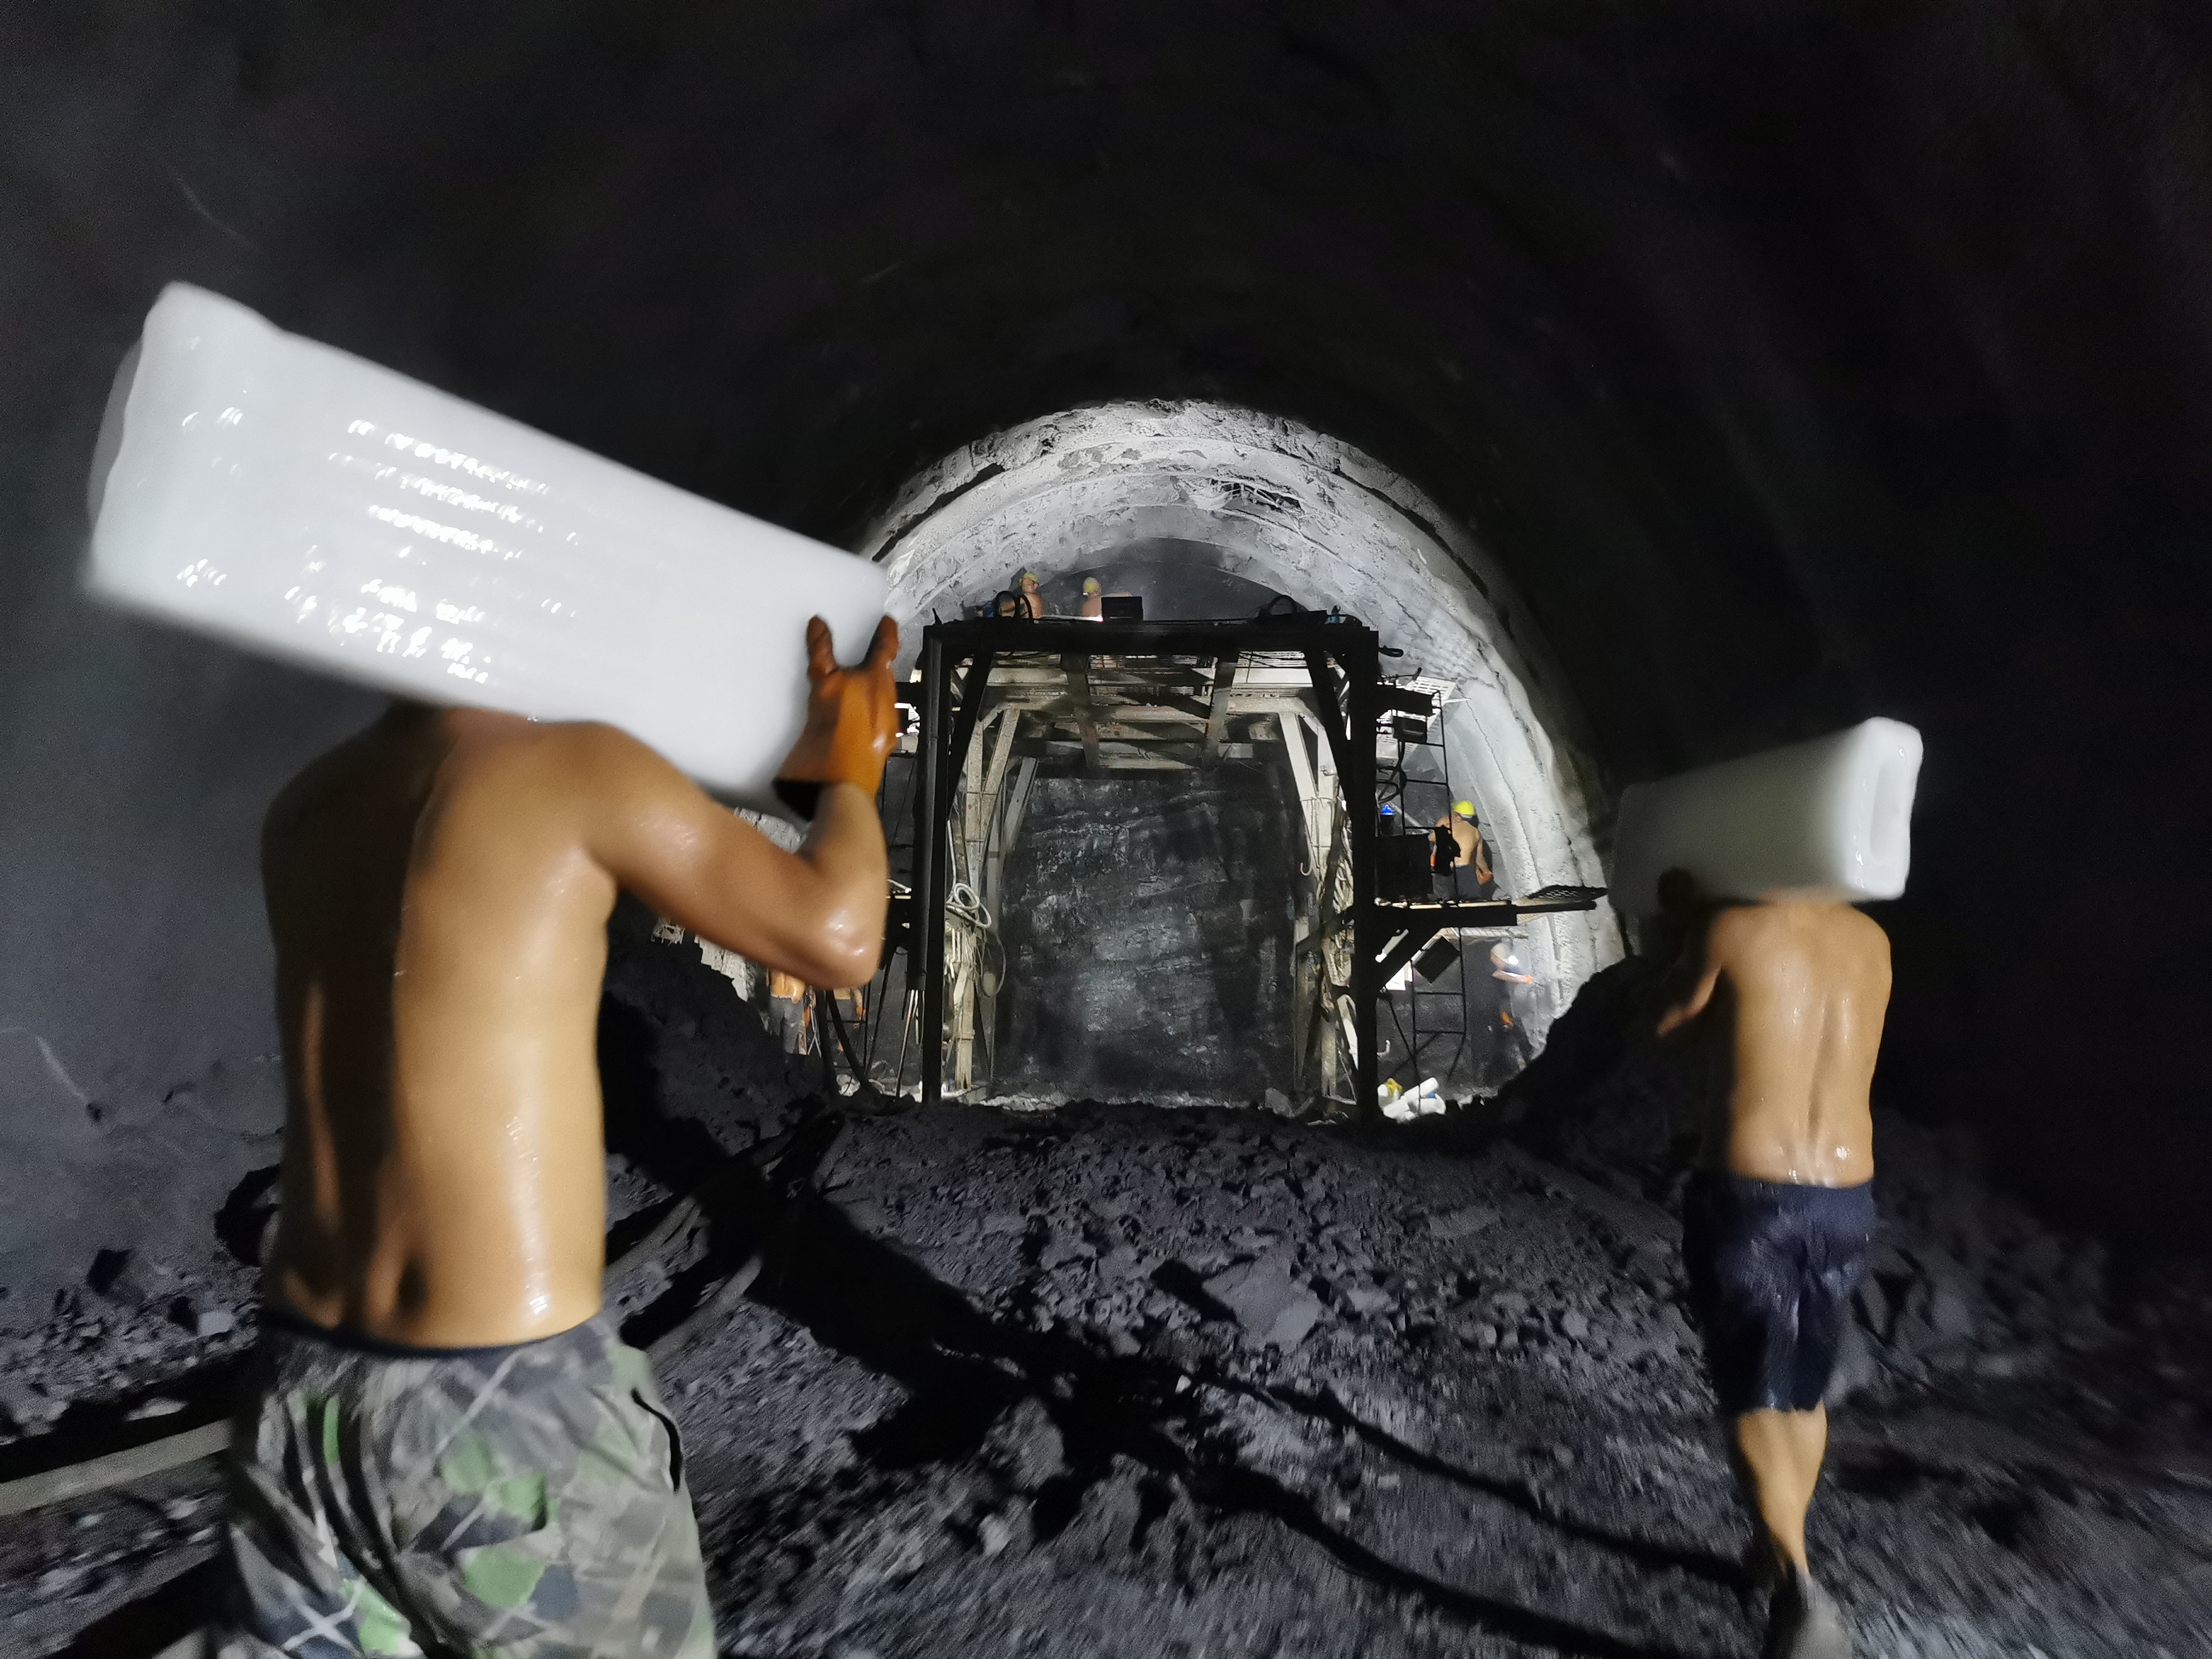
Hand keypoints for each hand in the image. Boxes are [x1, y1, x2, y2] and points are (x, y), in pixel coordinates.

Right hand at [776, 615, 901, 796]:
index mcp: (879, 686)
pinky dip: (853, 711)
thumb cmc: (838, 741)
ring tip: (847, 674)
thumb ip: (822, 654)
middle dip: (873, 660)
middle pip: (882, 675)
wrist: (836, 790)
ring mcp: (877, 730)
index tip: (887, 622)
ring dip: (862, 686)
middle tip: (862, 643)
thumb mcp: (825, 686)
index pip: (887, 650)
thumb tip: (819, 625)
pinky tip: (840, 712)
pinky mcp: (865, 749)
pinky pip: (864, 721)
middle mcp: (883, 707)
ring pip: (874, 698)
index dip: (887, 634)